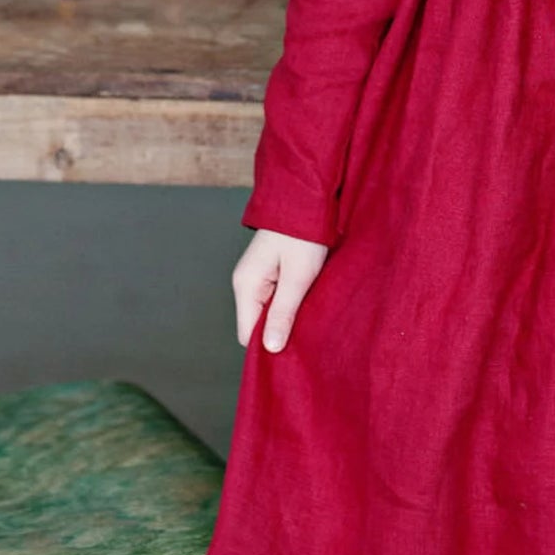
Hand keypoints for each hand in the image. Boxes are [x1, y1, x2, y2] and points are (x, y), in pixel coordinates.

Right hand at [232, 227, 329, 351]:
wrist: (305, 200)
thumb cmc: (303, 235)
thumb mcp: (297, 276)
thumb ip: (283, 312)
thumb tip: (270, 348)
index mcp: (246, 285)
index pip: (247, 335)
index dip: (267, 347)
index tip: (292, 354)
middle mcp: (246, 284)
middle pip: (256, 325)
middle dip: (278, 333)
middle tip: (306, 337)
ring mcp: (256, 277)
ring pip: (267, 313)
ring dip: (286, 318)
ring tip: (309, 320)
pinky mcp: (269, 272)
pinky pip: (274, 299)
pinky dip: (289, 304)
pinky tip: (306, 304)